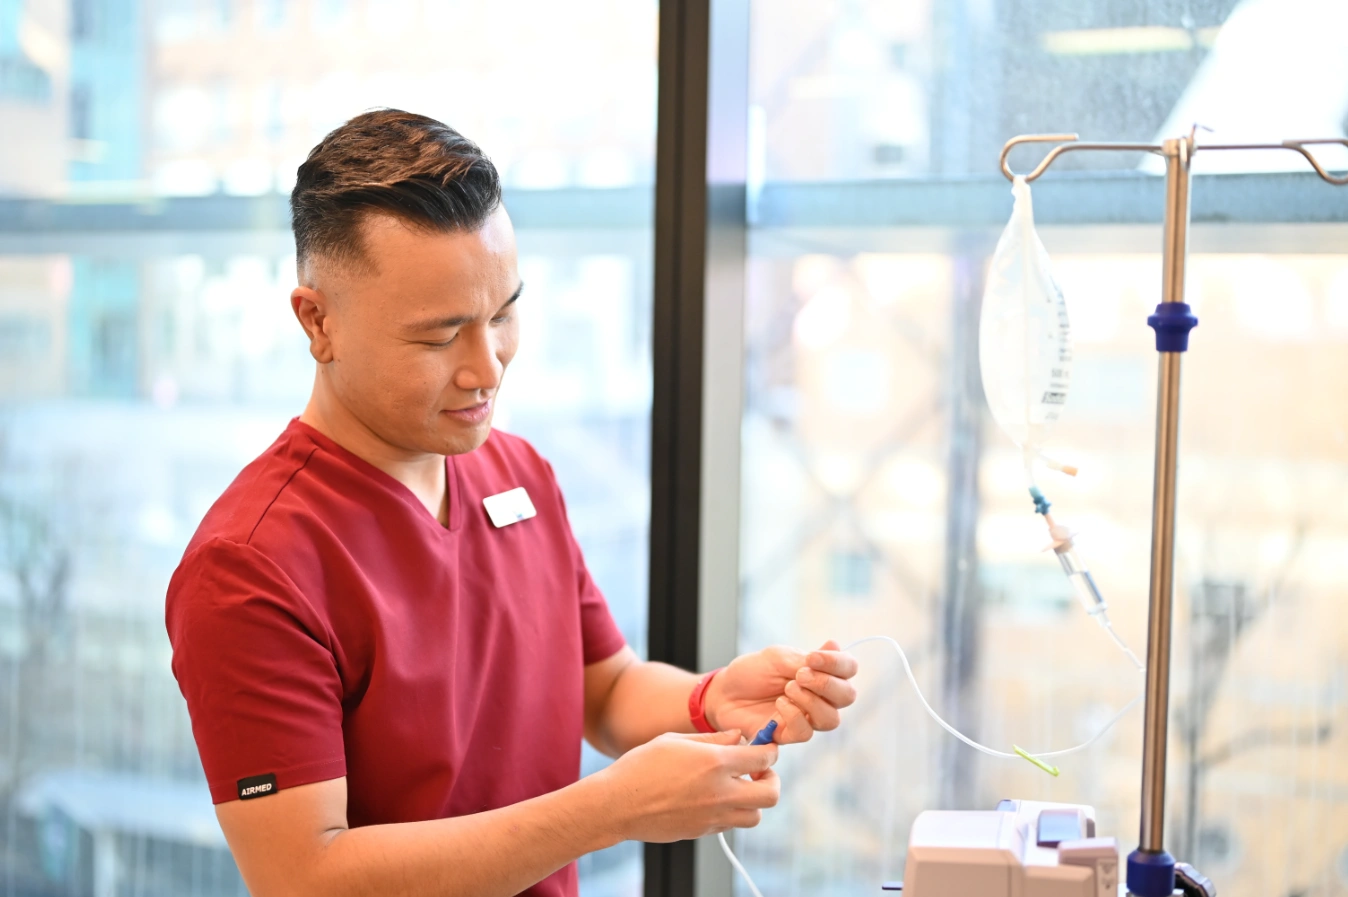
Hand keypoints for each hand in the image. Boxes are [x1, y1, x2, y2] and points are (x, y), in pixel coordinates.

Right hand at [598, 731, 779, 842]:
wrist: (618, 804)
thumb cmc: (642, 766)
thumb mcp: (676, 740)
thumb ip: (713, 739)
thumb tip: (739, 737)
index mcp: (715, 763)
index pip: (763, 759)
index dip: (769, 751)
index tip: (765, 749)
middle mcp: (720, 792)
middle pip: (771, 795)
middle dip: (771, 781)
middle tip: (758, 773)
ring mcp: (712, 816)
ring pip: (755, 816)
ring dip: (752, 801)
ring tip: (736, 788)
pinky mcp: (702, 831)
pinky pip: (730, 824)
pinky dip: (730, 812)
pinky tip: (713, 799)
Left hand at [705, 640, 858, 743]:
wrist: (724, 693)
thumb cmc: (752, 672)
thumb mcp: (777, 657)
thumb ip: (806, 659)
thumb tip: (836, 644)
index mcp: (821, 672)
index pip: (848, 668)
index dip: (838, 663)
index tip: (813, 658)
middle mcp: (820, 697)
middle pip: (847, 696)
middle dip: (827, 684)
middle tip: (800, 675)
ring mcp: (807, 718)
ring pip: (831, 719)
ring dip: (811, 701)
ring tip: (788, 689)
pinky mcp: (790, 735)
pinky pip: (805, 733)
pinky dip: (794, 715)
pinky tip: (779, 704)